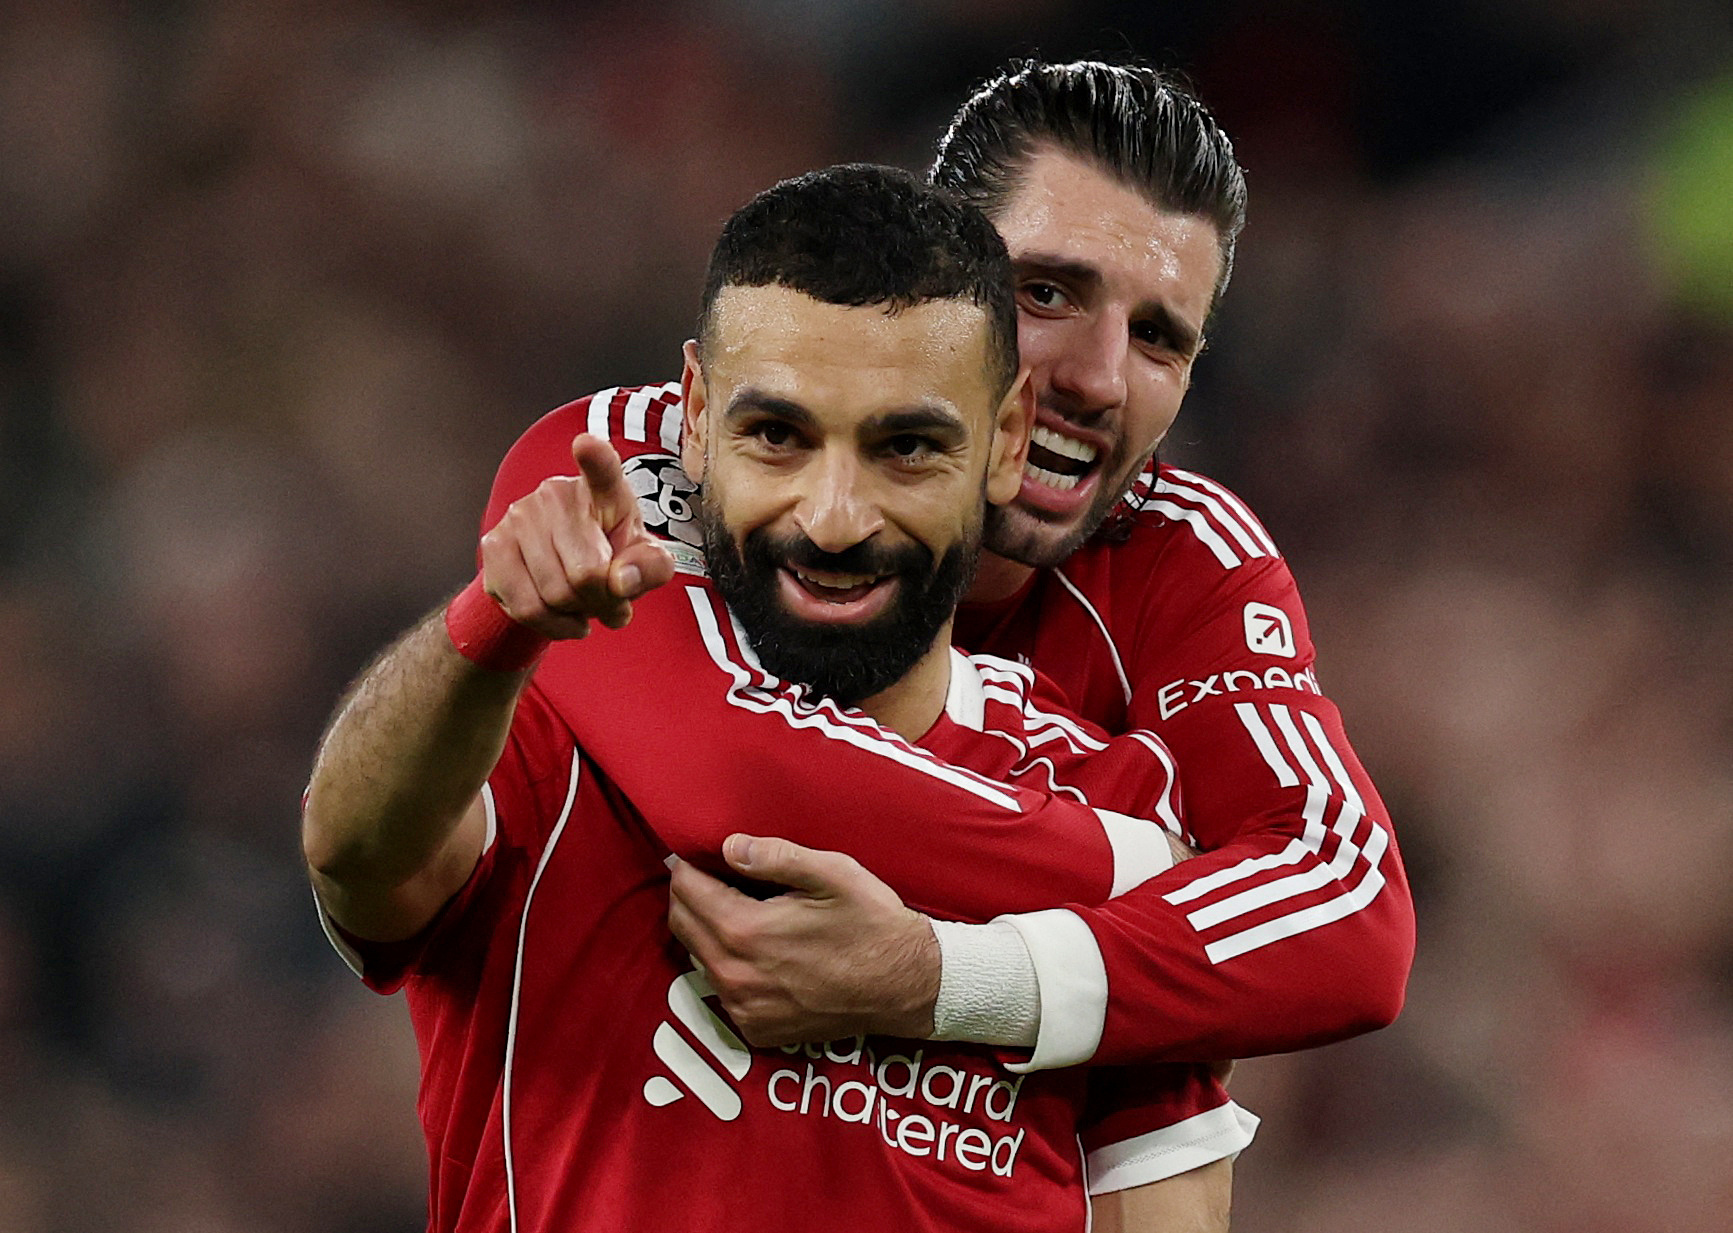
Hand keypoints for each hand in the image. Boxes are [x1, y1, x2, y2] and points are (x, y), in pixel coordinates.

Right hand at [480, 434, 674, 638]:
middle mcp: (556, 493)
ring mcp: (519, 515)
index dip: (595, 458)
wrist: (566, 572)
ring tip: (584, 602)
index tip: (587, 445)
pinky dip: (551, 624)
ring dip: (576, 614)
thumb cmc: (613, 558)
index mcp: (604, 489)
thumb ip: (650, 568)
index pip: (602, 470)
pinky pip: (525, 607)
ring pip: (554, 595)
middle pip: (586, 575)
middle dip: (602, 602)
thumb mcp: (645, 562)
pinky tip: (563, 614)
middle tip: (607, 599)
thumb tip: (620, 582)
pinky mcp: (493, 544)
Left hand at [667, 834, 940, 1045]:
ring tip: (741, 910)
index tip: (702, 854)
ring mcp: (743, 1009)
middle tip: (717, 877)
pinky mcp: (756, 1029)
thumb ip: (775, 857)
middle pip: (681, 924)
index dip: (689, 866)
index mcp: (745, 932)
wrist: (907, 986)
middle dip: (690, 895)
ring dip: (707, 931)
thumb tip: (729, 847)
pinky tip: (760, 951)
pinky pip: (722, 989)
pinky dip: (729, 965)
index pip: (686, 890)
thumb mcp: (833, 874)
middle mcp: (734, 976)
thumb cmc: (873, 924)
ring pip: (698, 958)